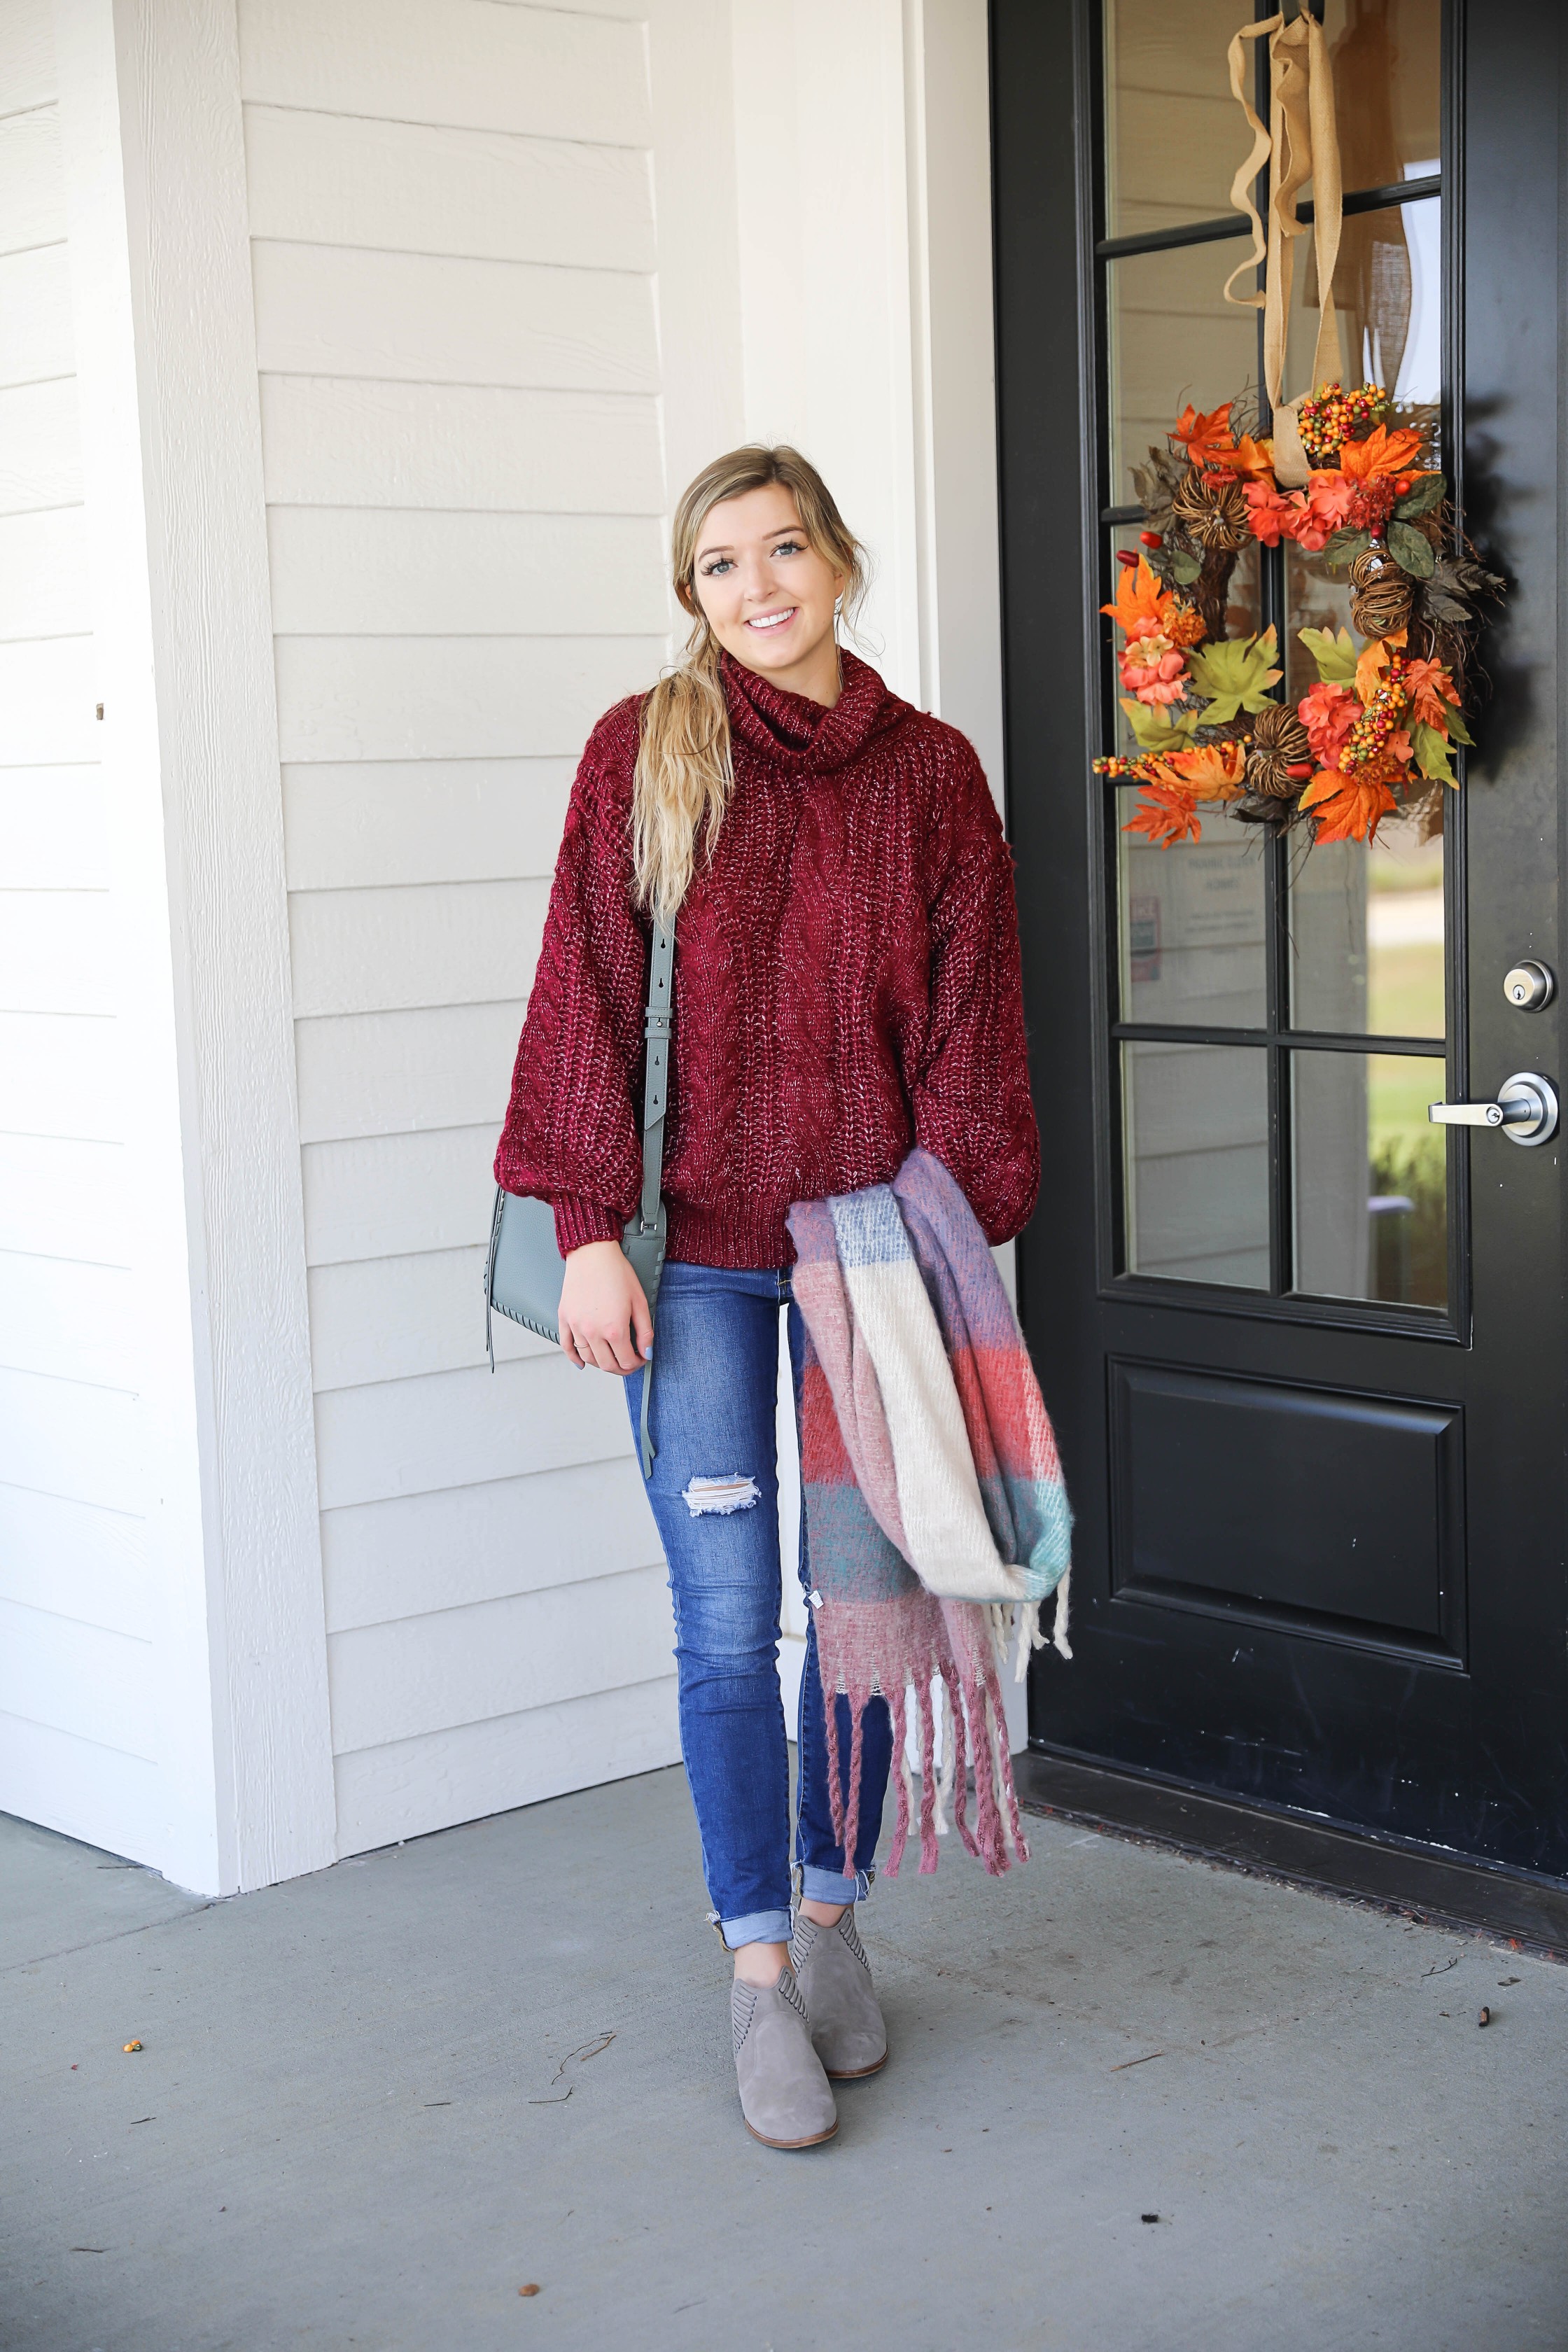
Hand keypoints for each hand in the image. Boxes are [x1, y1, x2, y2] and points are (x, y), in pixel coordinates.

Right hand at [558, 1239, 651, 1374]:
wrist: (593, 1253)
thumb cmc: (616, 1272)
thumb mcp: (640, 1302)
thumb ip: (645, 1331)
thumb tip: (647, 1352)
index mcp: (614, 1329)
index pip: (626, 1361)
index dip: (636, 1364)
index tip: (639, 1359)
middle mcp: (593, 1331)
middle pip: (607, 1365)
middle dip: (621, 1368)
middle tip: (628, 1362)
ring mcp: (576, 1327)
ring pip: (588, 1359)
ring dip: (601, 1364)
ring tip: (610, 1359)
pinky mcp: (564, 1319)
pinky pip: (567, 1347)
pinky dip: (575, 1358)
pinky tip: (582, 1362)